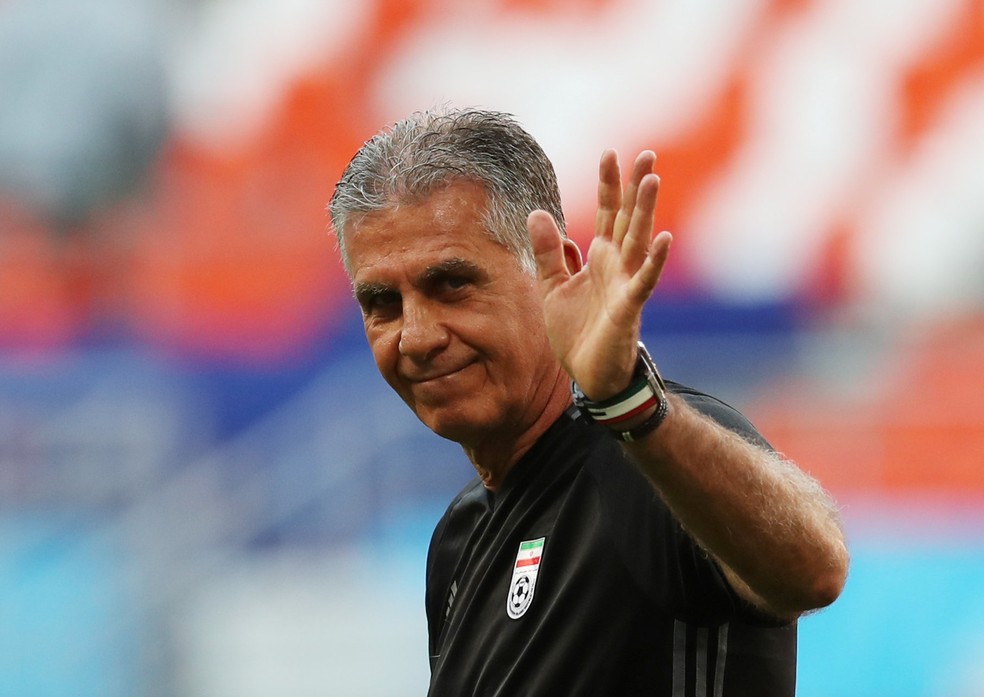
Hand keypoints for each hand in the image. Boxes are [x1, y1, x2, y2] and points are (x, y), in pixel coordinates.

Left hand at [528, 149, 671, 400]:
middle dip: (635, 186)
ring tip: (652, 180)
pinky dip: (653, 261)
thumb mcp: (552, 287)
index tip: (610, 153)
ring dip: (646, 211)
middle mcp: (617, 265)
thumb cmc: (577, 332)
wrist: (589, 374)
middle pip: (628, 218)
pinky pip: (643, 281)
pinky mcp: (629, 308)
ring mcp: (626, 284)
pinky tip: (663, 238)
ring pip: (638, 240)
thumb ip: (548, 252)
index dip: (608, 184)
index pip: (606, 212)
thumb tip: (538, 213)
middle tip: (647, 153)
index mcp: (600, 258)